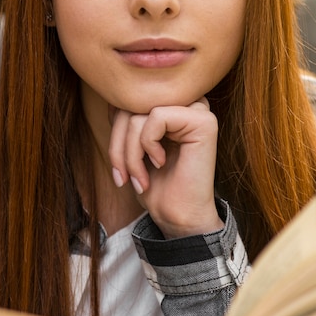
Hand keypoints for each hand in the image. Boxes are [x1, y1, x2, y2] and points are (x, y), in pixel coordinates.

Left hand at [108, 97, 223, 237]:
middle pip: (132, 104)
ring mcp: (197, 110)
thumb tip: (111, 98)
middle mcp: (186, 103)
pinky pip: (157, 116)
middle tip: (122, 177)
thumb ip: (126, 120)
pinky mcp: (204, 120)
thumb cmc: (155, 186)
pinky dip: (148, 144)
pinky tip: (159, 162)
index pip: (129, 100)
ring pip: (141, 112)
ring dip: (130, 151)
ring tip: (138, 178)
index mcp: (172, 106)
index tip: (118, 167)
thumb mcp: (130, 147)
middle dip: (118, 144)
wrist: (176, 216)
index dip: (114, 131)